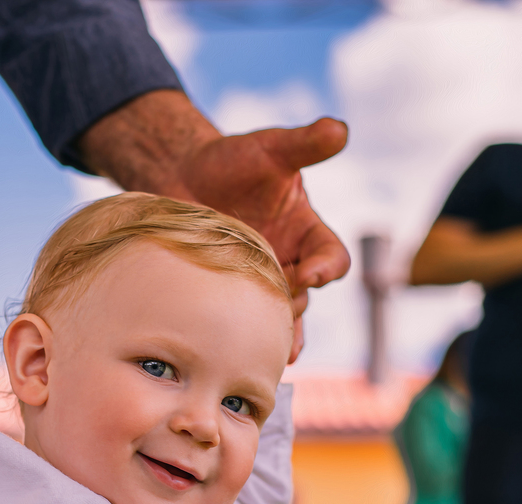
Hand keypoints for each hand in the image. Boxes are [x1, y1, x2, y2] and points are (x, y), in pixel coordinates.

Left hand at [76, 90, 348, 361]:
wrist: (182, 176)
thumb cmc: (231, 161)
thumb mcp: (270, 149)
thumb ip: (304, 144)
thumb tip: (339, 129)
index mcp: (307, 232)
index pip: (332, 256)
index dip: (326, 268)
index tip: (310, 274)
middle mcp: (289, 262)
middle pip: (305, 296)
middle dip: (295, 304)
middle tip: (277, 305)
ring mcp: (257, 281)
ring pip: (278, 317)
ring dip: (278, 332)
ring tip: (276, 352)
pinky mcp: (226, 293)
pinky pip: (243, 323)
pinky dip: (246, 340)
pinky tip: (237, 357)